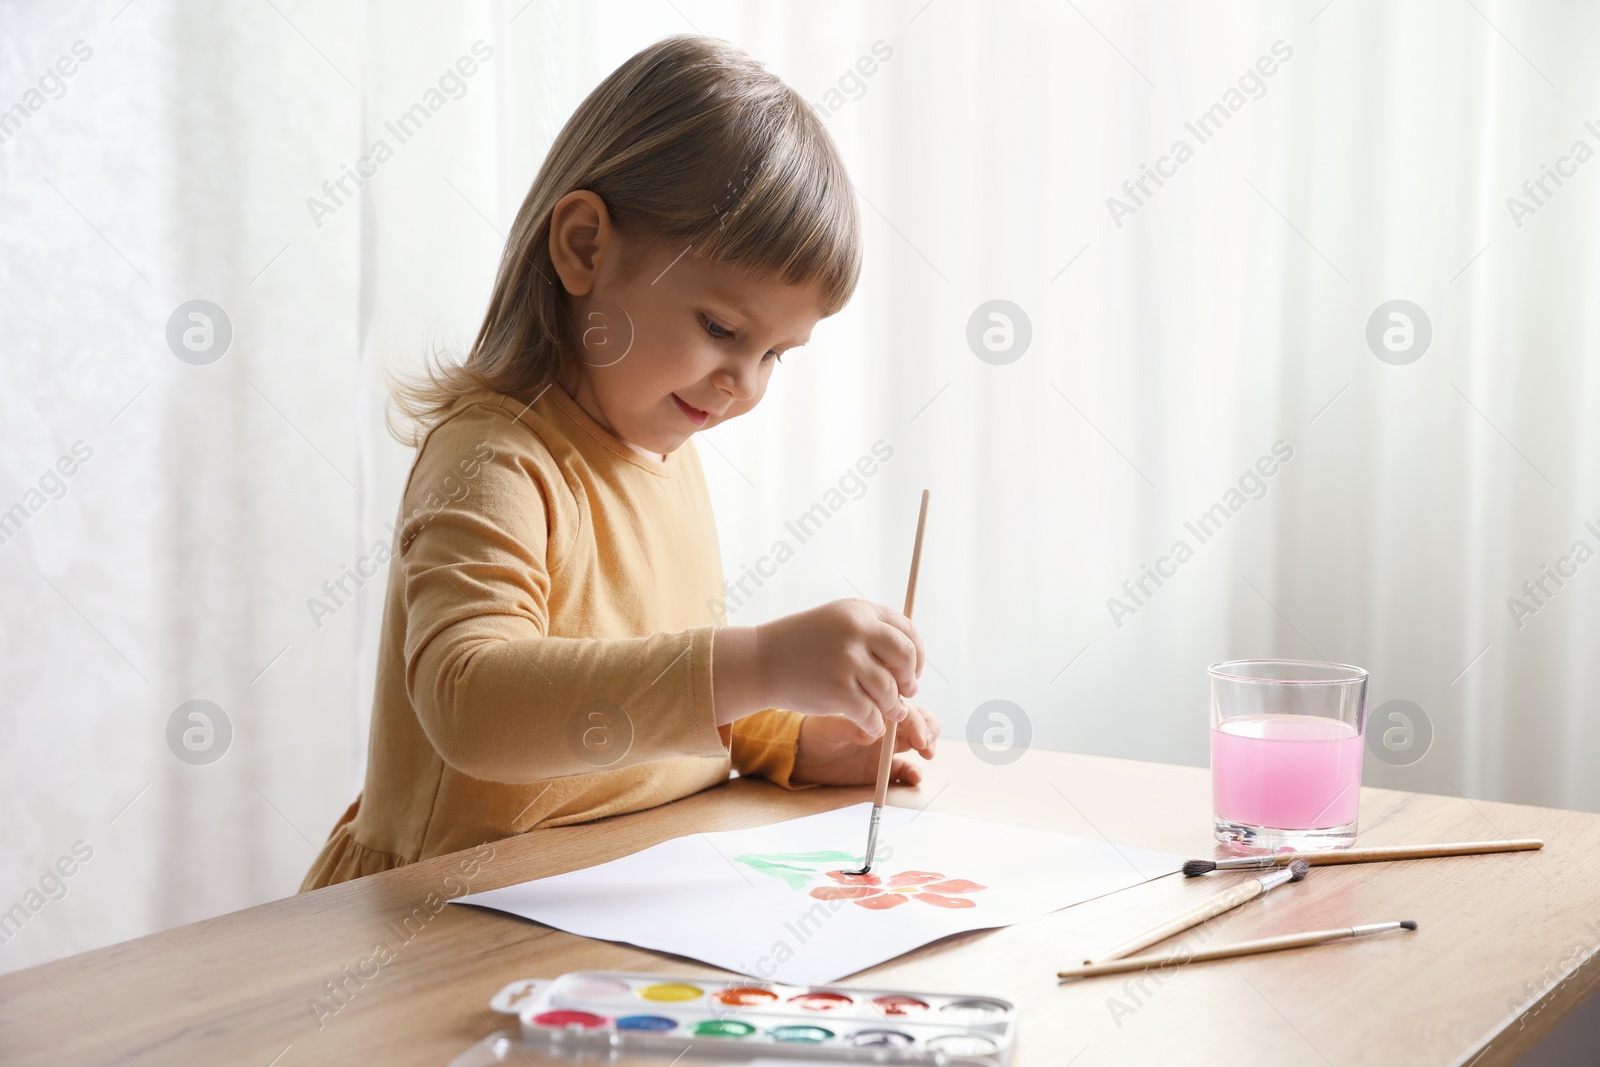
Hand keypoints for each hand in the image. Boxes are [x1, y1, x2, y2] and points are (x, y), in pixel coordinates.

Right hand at [755, 599, 924, 738]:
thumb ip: (872, 635)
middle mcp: (856, 629)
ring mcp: (847, 660)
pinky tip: (871, 725)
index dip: (916, 654)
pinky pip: (872, 714)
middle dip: (909, 679)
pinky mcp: (838, 691)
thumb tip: (912, 665)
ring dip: (892, 707)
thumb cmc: (803, 646)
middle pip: (906, 657)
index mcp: (859, 611)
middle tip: (905, 692)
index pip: (907, 631)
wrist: (760, 661)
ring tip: (887, 712)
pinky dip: (875, 724)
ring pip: (890, 691)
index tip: (911, 671)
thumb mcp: (837, 623)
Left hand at [791, 702, 939, 786]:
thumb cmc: (815, 733)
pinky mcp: (882, 769)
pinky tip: (914, 777)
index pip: (903, 711)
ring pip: (917, 742)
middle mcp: (885, 727)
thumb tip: (872, 732)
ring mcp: (885, 748)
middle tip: (926, 745)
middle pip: (918, 722)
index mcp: (875, 711)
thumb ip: (850, 728)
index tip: (920, 738)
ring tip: (927, 755)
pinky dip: (913, 772)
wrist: (804, 756)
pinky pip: (904, 769)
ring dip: (928, 746)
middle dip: (928, 730)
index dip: (916, 722)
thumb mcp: (828, 728)